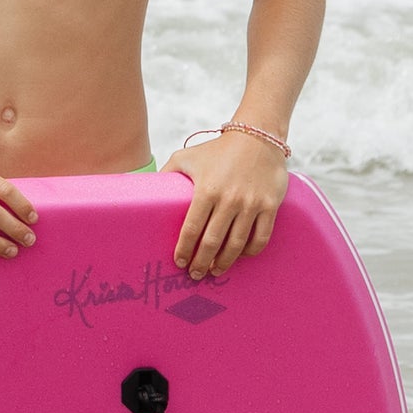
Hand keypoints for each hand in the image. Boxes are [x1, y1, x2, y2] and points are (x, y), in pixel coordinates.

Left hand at [161, 129, 288, 278]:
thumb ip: (167, 174)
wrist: (257, 137)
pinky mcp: (270, 207)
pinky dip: (249, 252)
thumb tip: (143, 188)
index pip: (191, 228)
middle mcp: (229, 199)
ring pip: (236, 244)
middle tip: (195, 274)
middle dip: (201, 262)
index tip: (179, 262)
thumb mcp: (186, 157)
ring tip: (215, 270)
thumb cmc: (217, 150)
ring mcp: (251, 204)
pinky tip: (240, 256)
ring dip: (224, 262)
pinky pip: (260, 238)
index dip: (184, 249)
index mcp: (206, 190)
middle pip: (213, 242)